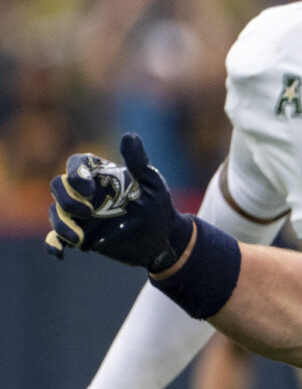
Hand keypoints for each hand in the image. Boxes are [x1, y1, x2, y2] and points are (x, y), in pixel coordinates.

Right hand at [47, 132, 193, 271]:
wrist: (161, 238)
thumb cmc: (157, 205)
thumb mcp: (152, 183)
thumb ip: (138, 162)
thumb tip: (129, 136)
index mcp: (100, 175)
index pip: (76, 164)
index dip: (75, 173)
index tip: (88, 189)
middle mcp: (85, 192)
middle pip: (57, 186)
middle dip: (66, 198)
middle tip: (89, 212)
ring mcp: (80, 214)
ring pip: (56, 212)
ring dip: (62, 224)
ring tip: (79, 238)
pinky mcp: (80, 234)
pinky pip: (56, 237)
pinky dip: (53, 244)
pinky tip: (59, 252)